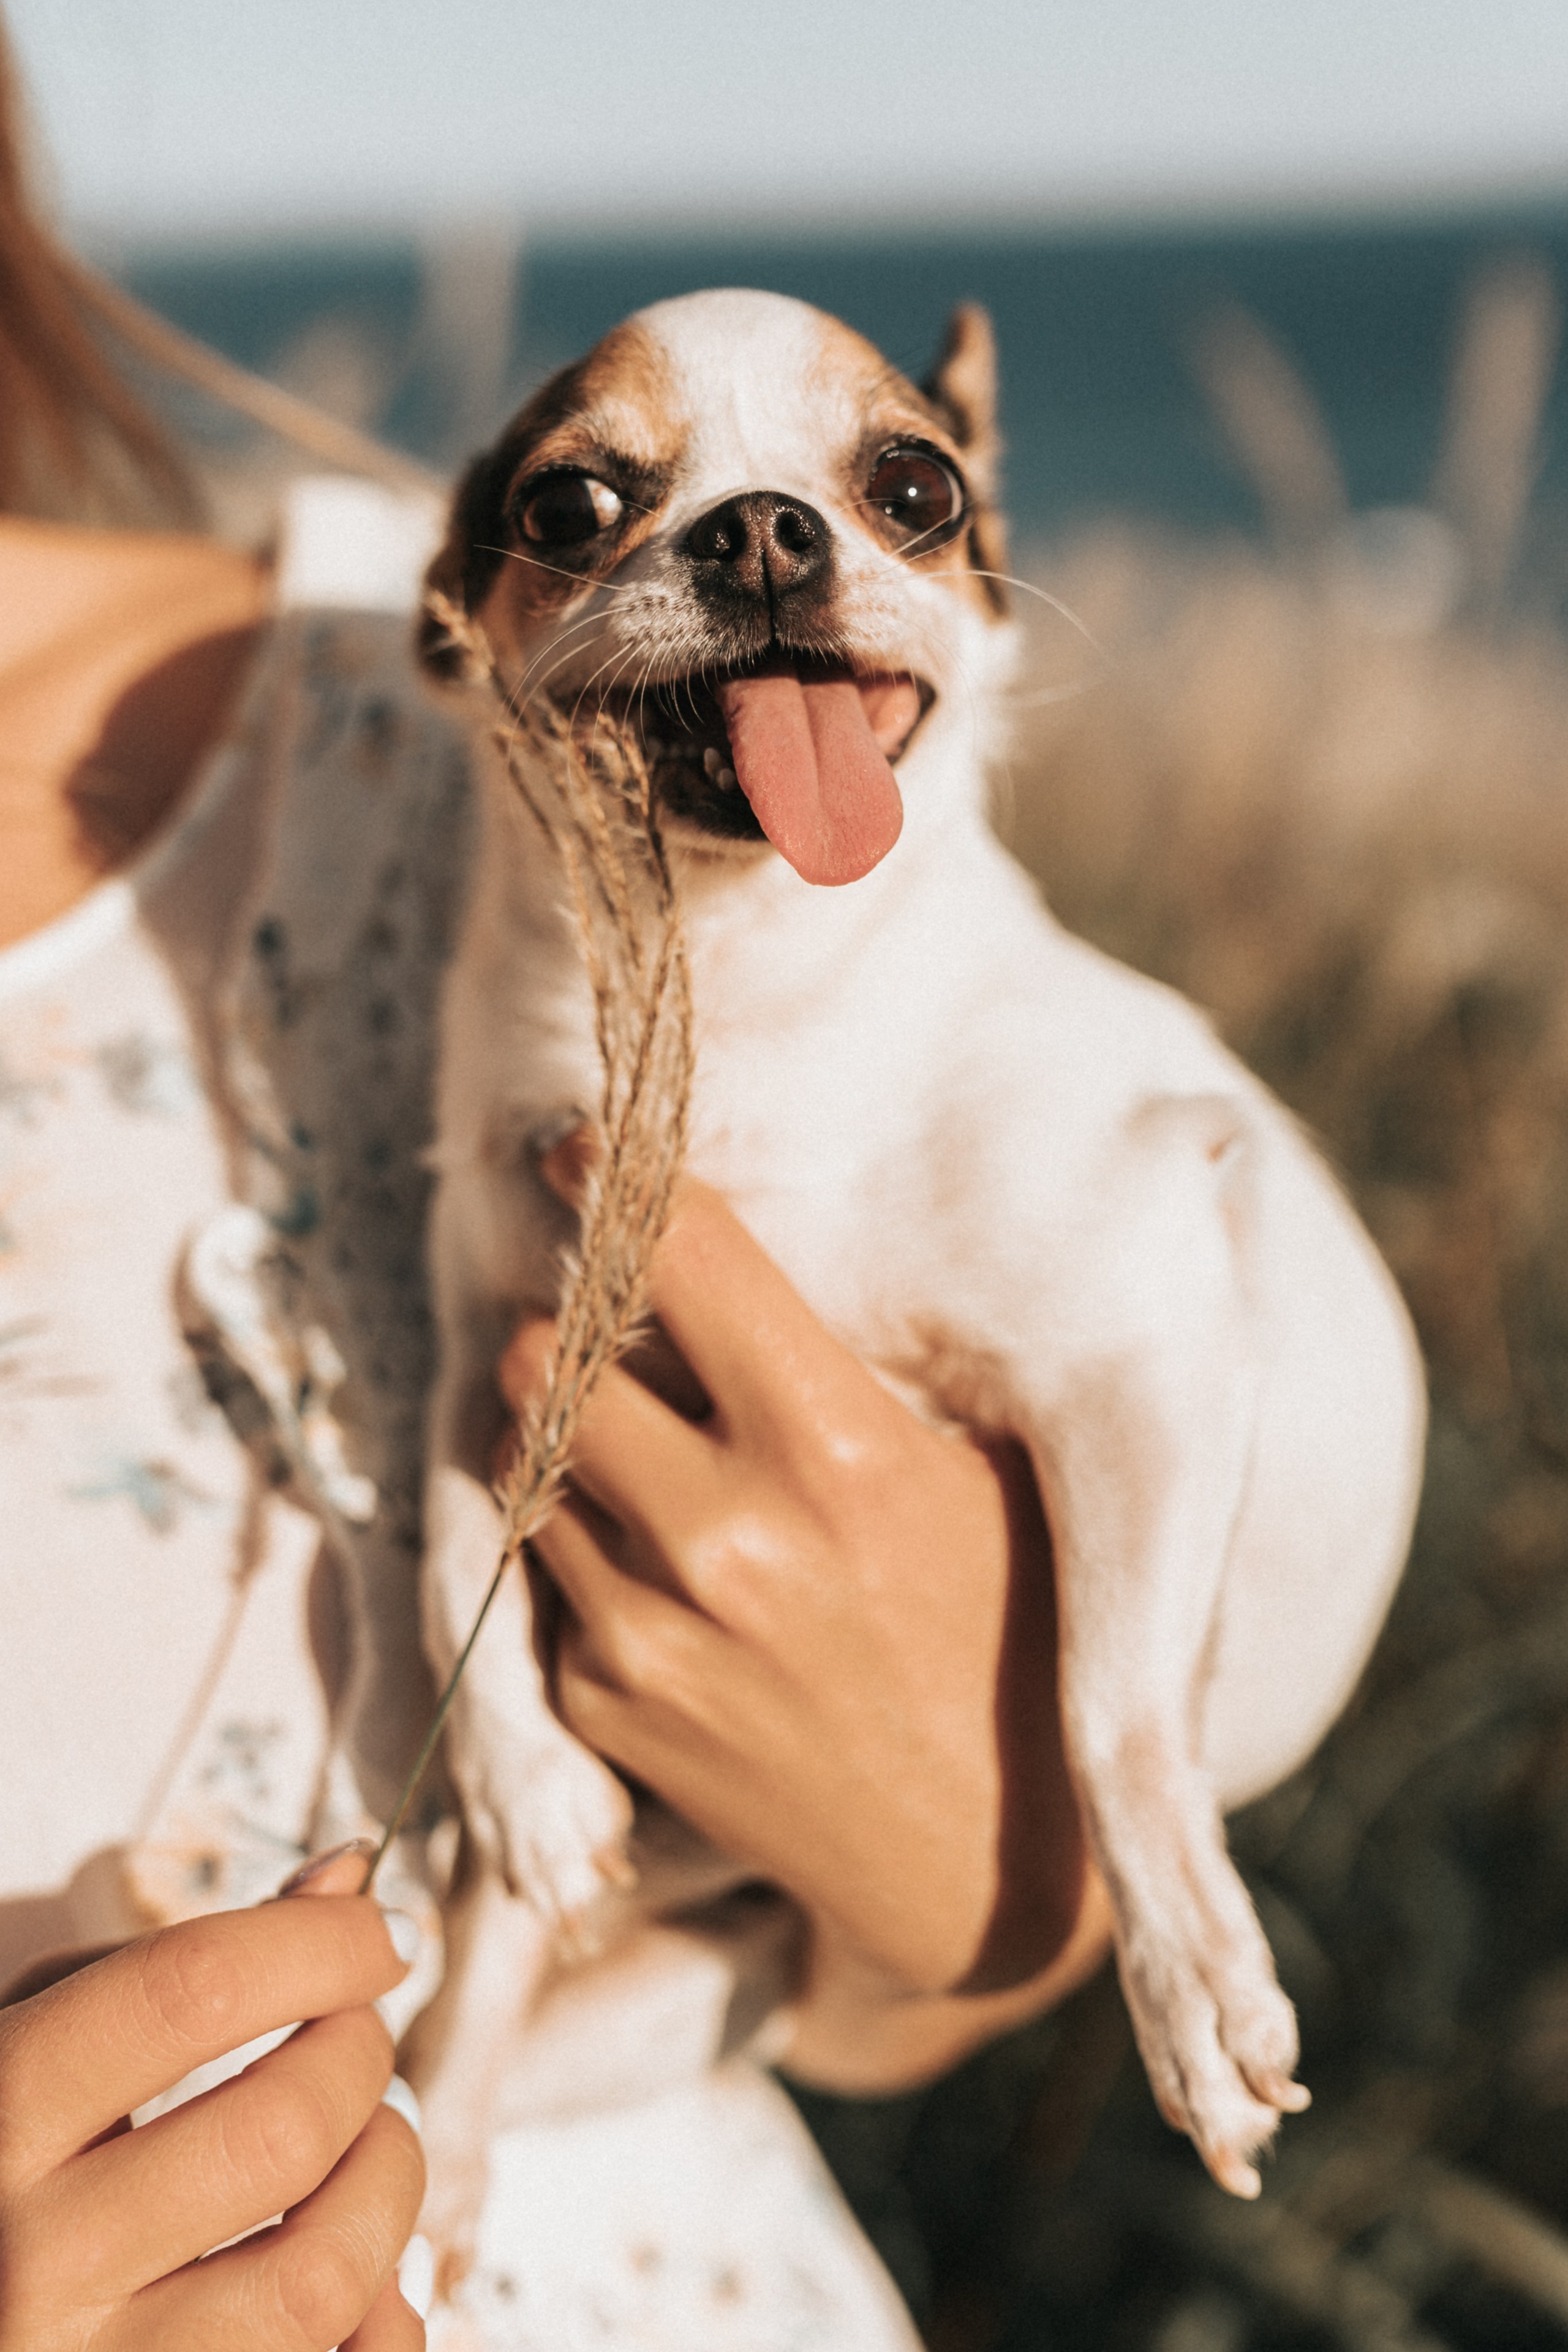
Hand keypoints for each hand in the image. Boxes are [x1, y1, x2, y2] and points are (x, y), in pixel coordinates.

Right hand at [0, 1848, 425, 2350]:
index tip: (381, 1932)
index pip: (194, 1991)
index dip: (322, 1943)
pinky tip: (348, 2263)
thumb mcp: (44, 2035)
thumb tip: (346, 1878)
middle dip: (362, 2053)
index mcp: (2, 2113)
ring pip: (323, 2275)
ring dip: (386, 2181)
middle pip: (282, 2127)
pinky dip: (382, 2311)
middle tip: (358, 2033)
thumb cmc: (6, 2159)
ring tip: (368, 2140)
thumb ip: (182, 1962)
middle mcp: (36, 2257)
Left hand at [501, 1156, 1111, 2081]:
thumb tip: (800, 1225)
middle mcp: (726, 1535)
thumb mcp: (993, 1477)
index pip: (677, 1255)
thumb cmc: (1014, 1640)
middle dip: (573, 1320)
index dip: (613, 1178)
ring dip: (565, 1431)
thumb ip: (881, 1362)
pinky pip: (541, 1576)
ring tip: (638, 1435)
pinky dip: (579, 1543)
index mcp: (836, 1448)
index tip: (583, 1150)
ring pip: (527, 1460)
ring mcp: (652, 1632)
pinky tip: (657, 1554)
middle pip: (551, 1354)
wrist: (987, 1876)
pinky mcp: (606, 1712)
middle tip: (610, 1314)